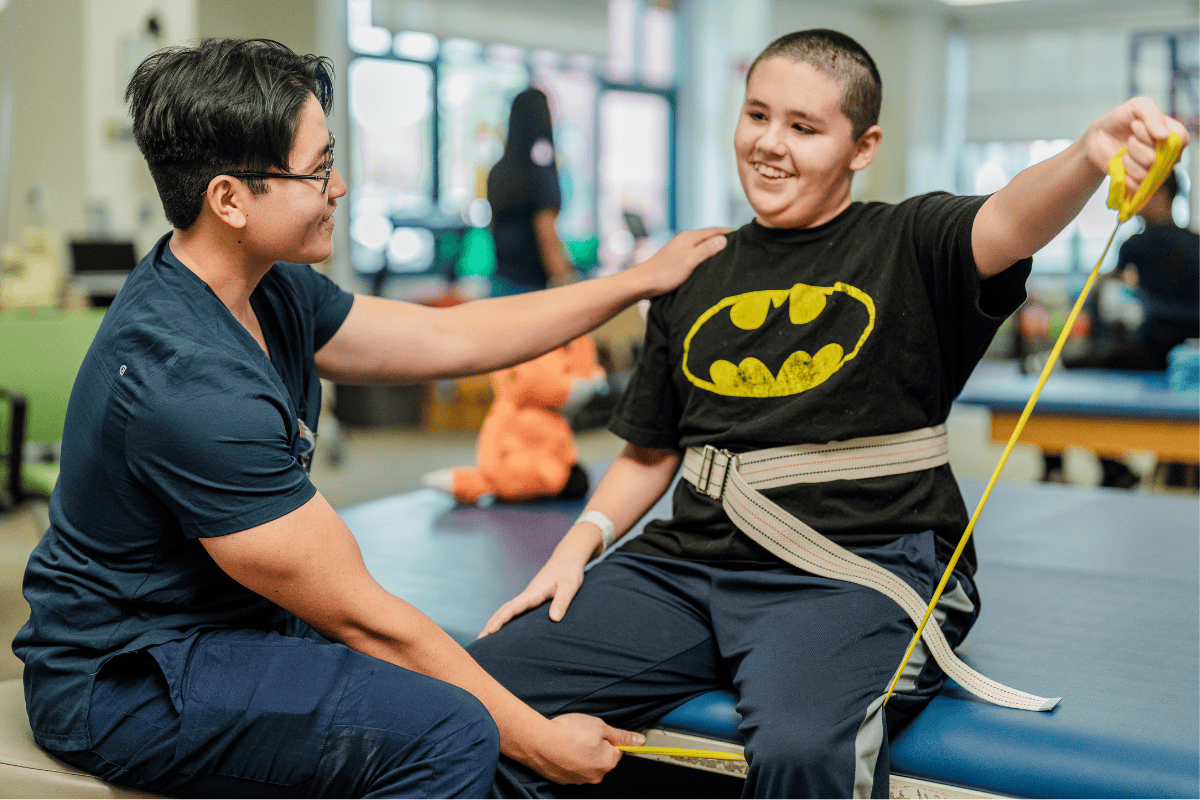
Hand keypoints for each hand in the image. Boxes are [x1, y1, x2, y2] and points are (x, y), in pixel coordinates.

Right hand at [478, 524, 597, 636]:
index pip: (512, 609)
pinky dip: (505, 618)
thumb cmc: (570, 572)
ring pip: (507, 610)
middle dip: (491, 624)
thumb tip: (554, 619)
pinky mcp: (533, 598)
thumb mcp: (570, 586)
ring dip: (496, 621)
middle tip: (479, 640)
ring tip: (485, 637)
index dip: (500, 621)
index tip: (489, 632)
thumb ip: (562, 602)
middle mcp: (527, 595)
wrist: (568, 558)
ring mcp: (528, 596)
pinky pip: (515, 610)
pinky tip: (505, 627)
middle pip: (504, 610)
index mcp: (533, 594)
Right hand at [527, 713, 645, 784]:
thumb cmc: (568, 733)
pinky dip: (568, 758)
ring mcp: (578, 780)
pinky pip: (571, 768)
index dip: (607, 737)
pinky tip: (561, 748)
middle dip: (594, 746)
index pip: (616, 750)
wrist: (538, 742)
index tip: (597, 731)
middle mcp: (595, 776)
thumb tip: (640, 741)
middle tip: (582, 734)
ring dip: (581, 752)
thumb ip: (621, 735)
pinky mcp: (563, 780)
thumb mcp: (600, 726)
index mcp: (607, 763)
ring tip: (569, 739)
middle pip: (601, 758)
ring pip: (586, 763)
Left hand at [628, 227, 731, 296]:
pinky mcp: (676, 258)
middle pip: (708, 237)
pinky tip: (708, 264)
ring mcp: (679, 249)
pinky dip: (705, 256)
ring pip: (702, 245)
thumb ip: (707, 249)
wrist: (642, 283)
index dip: (729, 233)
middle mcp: (684, 240)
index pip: (714, 231)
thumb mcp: (690, 261)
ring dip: (714, 248)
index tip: (744, 235)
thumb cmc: (665, 273)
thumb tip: (724, 239)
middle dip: (723, 240)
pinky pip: (695, 253)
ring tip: (727, 255)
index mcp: (689, 237)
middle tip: (740, 246)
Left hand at [1084, 97, 1188, 194]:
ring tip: (1124, 151)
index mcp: (1174, 135)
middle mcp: (1169, 154)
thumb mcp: (1138, 106)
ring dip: (1129, 159)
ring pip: (1147, 171)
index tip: (1135, 125)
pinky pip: (1139, 185)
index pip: (1179, 140)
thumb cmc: (1122, 120)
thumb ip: (1152, 115)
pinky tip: (1121, 164)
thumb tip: (1164, 136)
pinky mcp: (1141, 183)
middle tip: (1129, 138)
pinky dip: (1125, 173)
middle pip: (1159, 157)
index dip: (1153, 134)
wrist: (1098, 137)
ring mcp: (1156, 170)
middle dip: (1136, 145)